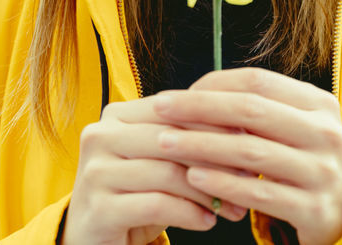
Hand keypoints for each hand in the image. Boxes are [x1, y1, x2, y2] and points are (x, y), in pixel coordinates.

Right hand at [60, 95, 250, 244]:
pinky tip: (207, 221)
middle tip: (248, 178)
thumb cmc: (134, 194)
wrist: (92, 238)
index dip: (215, 124)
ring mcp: (94, 172)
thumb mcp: (158, 161)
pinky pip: (157, 204)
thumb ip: (186, 139)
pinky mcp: (97, 208)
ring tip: (233, 208)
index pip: (174, 110)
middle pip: (172, 139)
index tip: (250, 141)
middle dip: (216, 159)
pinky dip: (190, 214)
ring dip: (208, 192)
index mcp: (116, 116)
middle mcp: (100, 136)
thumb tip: (243, 127)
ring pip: (167, 172)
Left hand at [151, 67, 341, 244]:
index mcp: (319, 104)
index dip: (214, 84)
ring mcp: (322, 172)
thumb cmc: (303, 159)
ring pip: (251, 151)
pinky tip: (194, 177)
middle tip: (160, 109)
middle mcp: (325, 133)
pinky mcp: (313, 208)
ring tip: (166, 143)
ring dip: (202, 145)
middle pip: (252, 110)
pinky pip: (259, 192)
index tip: (178, 94)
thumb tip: (192, 95)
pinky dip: (223, 183)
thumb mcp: (293, 126)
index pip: (258, 82)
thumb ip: (257, 110)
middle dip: (199, 108)